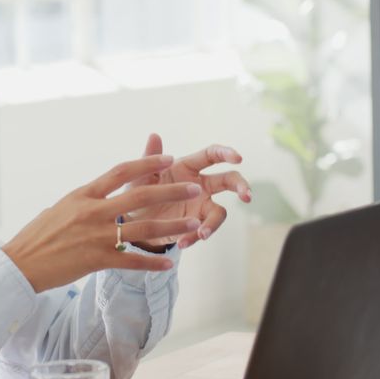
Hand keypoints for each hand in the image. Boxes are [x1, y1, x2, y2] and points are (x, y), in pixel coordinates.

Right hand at [3, 154, 203, 292]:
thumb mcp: (60, 208)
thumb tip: (98, 197)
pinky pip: (131, 261)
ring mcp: (95, 235)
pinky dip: (151, 263)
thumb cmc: (36, 236)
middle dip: (171, 190)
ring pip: (143, 227)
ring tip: (194, 224)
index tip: (168, 157)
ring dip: (172, 226)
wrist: (19, 264)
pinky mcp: (96, 260)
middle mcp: (92, 211)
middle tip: (195, 187)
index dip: (146, 163)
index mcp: (83, 194)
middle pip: (140, 195)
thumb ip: (84, 202)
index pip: (120, 172)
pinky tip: (168, 263)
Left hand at [125, 134, 250, 250]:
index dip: (227, 153)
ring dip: (214, 223)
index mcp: (188, 167)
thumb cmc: (139, 192)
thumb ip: (150, 159)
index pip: (212, 155)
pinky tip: (183, 242)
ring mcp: (200, 206)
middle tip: (246, 196)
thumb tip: (154, 135)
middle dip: (241, 186)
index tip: (238, 158)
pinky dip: (194, 237)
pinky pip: (202, 230)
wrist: (133, 222)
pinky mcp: (196, 225)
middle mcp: (200, 185)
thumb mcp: (140, 176)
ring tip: (202, 234)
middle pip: (228, 180)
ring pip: (219, 212)